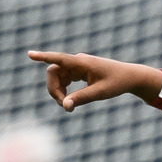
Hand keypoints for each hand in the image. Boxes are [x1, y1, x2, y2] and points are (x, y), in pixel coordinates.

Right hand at [28, 51, 157, 111]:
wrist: (130, 77)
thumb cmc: (117, 83)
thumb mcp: (100, 93)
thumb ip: (81, 99)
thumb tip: (65, 106)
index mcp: (82, 63)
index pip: (59, 59)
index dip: (43, 57)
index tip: (30, 54)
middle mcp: (78, 61)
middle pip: (54, 71)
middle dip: (54, 89)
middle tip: (64, 106)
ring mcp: (78, 65)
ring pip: (58, 76)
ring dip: (58, 91)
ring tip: (68, 106)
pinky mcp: (80, 71)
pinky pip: (65, 78)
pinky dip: (64, 89)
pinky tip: (69, 100)